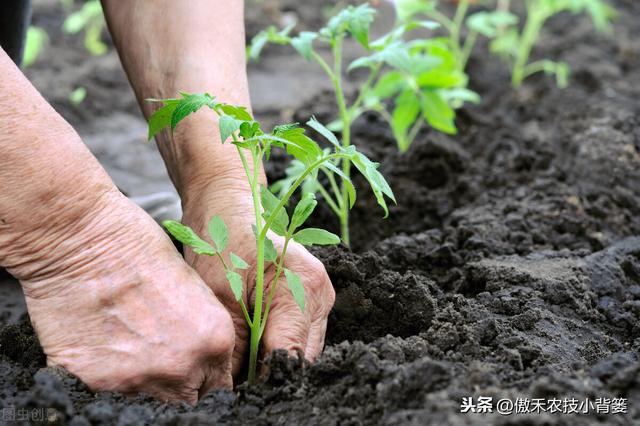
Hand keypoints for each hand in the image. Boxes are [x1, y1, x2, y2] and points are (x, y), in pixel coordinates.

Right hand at [13, 189, 234, 403]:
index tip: (193, 375)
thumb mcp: (193, 287)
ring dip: (141, 382)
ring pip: (147, 401)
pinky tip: (99, 344)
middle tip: (158, 359)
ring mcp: (138, 379)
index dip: (204, 380)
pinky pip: (104, 393)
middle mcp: (182, 366)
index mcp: (214, 340)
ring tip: (126, 346)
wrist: (82, 239)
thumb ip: (202, 331)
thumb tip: (201, 359)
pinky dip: (103, 376)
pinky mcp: (94, 382)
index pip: (219, 387)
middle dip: (177, 386)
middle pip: (187, 400)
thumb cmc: (138, 247)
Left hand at [181, 178, 335, 376]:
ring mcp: (320, 298)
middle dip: (269, 374)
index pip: (290, 355)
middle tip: (234, 382)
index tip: (236, 391)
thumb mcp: (219, 297)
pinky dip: (274, 346)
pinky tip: (250, 346)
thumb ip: (234, 347)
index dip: (263, 380)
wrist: (227, 205)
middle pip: (302, 358)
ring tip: (240, 364)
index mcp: (305, 287)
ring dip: (272, 361)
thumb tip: (233, 389)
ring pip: (301, 351)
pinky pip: (297, 337)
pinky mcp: (310, 300)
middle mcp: (321, 294)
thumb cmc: (221, 240)